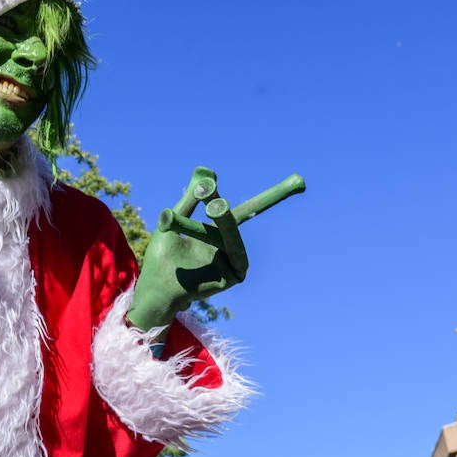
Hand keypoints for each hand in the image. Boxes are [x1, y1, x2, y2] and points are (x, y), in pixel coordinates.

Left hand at [128, 169, 303, 330]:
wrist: (157, 286)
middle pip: (251, 215)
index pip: (246, 209)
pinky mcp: (236, 274)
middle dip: (272, 197)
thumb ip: (189, 199)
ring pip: (232, 231)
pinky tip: (211, 232)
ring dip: (222, 218)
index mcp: (220, 232)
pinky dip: (218, 238)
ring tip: (213, 203)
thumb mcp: (174, 220)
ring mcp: (235, 260)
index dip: (270, 196)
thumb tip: (203, 170)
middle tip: (294, 181)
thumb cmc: (161, 257)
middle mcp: (230, 245)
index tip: (298, 181)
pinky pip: (231, 249)